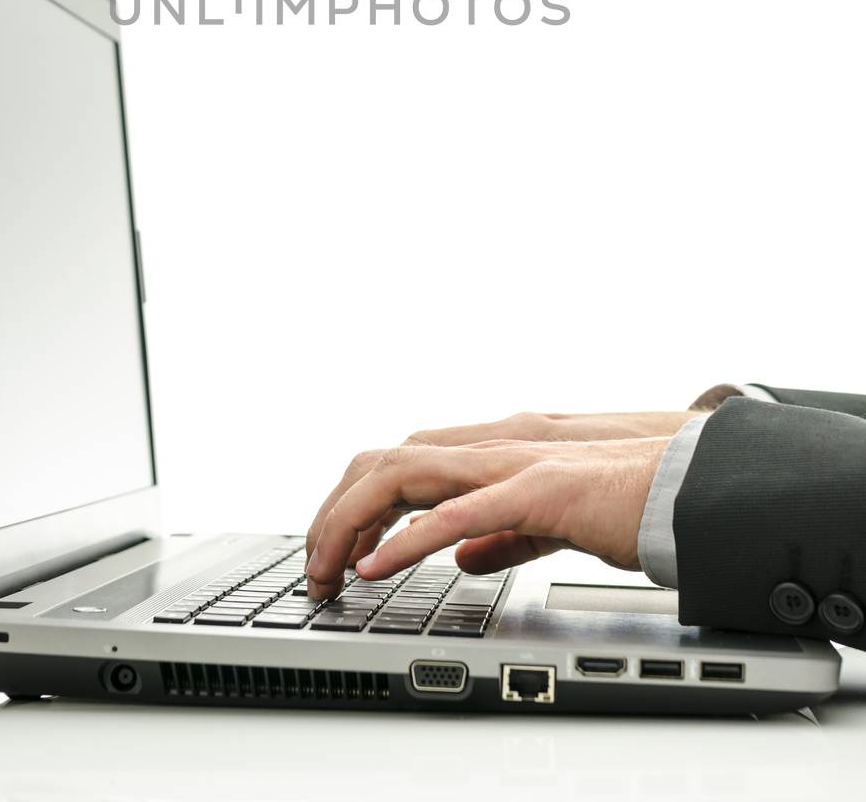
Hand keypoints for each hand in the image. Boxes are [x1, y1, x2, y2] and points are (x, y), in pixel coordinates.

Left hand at [305, 436, 669, 598]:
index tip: (335, 551)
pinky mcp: (538, 491)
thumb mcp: (553, 521)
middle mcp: (494, 445)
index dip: (357, 503)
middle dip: (335, 511)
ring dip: (350, 522)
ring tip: (326, 569)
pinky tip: (373, 567)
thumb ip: (505, 534)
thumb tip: (462, 557)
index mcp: (496, 451)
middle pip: (383, 460)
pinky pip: (454, 514)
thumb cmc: (634, 503)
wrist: (697, 491)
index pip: (401, 463)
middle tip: (316, 567)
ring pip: (401, 473)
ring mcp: (512, 463)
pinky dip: (404, 540)